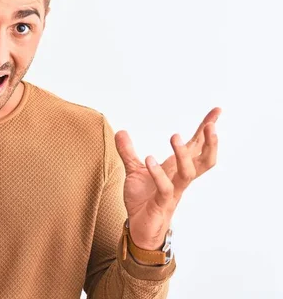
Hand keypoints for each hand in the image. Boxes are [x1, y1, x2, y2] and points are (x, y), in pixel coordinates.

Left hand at [114, 108, 220, 249]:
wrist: (139, 228)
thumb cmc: (143, 200)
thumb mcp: (133, 171)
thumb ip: (128, 152)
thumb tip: (121, 131)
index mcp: (176, 169)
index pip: (196, 146)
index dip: (206, 129)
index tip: (217, 111)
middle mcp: (179, 179)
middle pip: (205, 161)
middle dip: (210, 143)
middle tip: (210, 126)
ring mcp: (173, 192)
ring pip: (188, 173)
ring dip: (183, 154)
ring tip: (174, 136)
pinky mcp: (162, 204)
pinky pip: (165, 188)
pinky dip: (158, 174)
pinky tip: (149, 161)